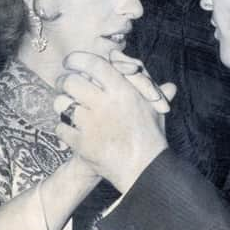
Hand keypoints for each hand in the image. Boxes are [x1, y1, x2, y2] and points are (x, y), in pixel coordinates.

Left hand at [54, 52, 176, 192]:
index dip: (77, 59)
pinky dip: (63, 128)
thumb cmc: (151, 137)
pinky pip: (61, 128)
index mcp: (122, 91)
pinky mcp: (82, 144)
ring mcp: (91, 125)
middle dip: (64, 81)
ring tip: (66, 106)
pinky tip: (71, 129)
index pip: (93, 64)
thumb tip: (169, 85)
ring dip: (62, 104)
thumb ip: (154, 93)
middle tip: (65, 84)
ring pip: (62, 104)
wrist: (144, 170)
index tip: (71, 61)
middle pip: (71, 82)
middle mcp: (105, 105)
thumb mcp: (155, 111)